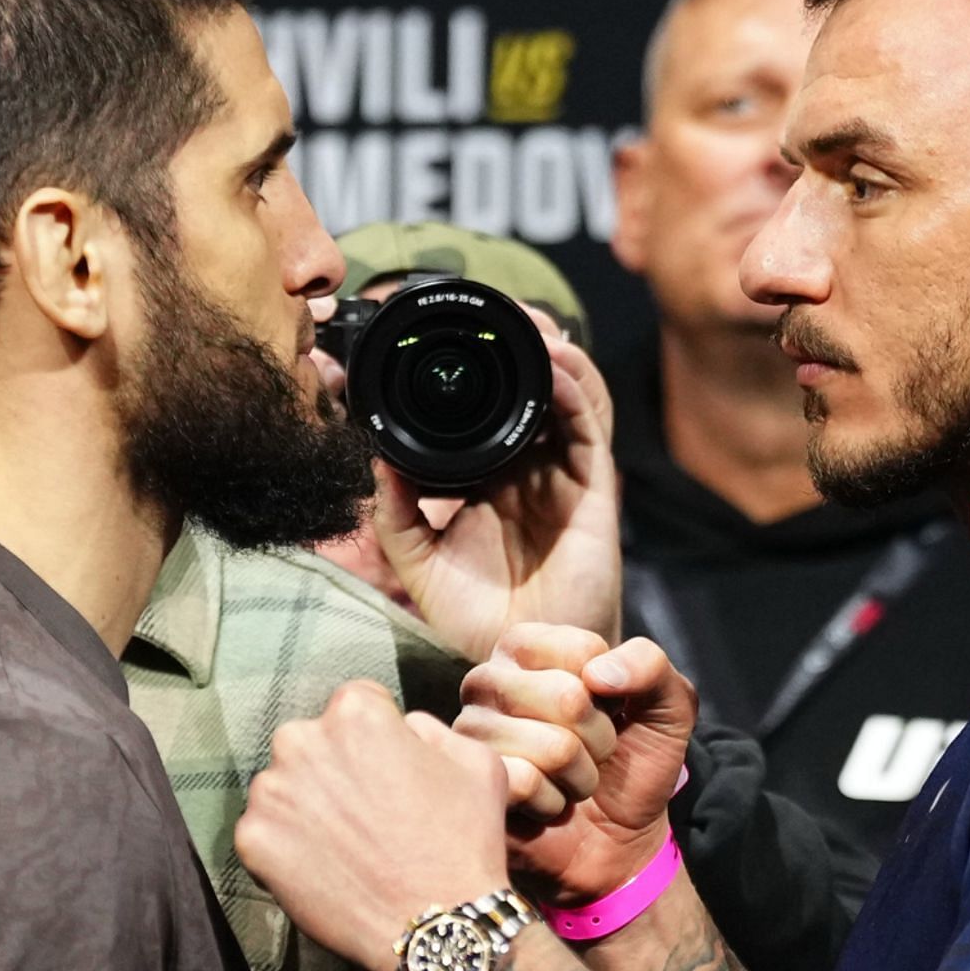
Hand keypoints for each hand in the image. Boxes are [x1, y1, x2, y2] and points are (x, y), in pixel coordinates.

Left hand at [235, 680, 512, 970]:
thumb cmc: (464, 840)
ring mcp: (271, 792)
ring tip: (346, 844)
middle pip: (312, 743)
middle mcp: (302, 740)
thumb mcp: (475, 760)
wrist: (437, 925)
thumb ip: (429, 727)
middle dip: (334, 767)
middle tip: (366, 811)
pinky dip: (287, 847)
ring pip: (284, 787)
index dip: (377, 740)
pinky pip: (265, 832)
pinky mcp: (252, 841)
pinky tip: (326, 867)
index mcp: (354, 711)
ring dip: (307, 806)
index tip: (389, 773)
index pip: (355, 706)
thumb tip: (402, 726)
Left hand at [376, 313, 621, 661]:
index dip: (475, 370)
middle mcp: (533, 467)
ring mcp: (565, 475)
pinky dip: (575, 388)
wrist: (524, 660)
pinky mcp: (594, 489)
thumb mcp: (418, 559)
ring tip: (530, 323)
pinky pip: (590, 427)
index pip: (487, 408)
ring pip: (571, 396)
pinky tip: (555, 363)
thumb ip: (395, 511)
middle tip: (493, 310)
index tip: (439, 337)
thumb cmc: (478, 618)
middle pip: (536, 388)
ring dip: (556, 354)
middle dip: (521, 344)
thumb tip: (375, 455)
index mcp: (493, 476)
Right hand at [456, 625, 696, 904]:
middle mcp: (488, 681)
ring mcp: (472, 734)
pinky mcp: (470, 783)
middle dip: (600, 738)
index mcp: (526, 647)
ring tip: (570, 779)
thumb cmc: (635, 761)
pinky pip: (525, 784)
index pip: (584, 651)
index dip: (613, 691)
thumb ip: (648, 664)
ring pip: (552, 747)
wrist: (620, 840)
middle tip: (591, 752)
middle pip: (568, 697)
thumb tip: (598, 674)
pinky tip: (546, 804)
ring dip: (580, 775)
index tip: (608, 709)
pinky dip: (554, 803)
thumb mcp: (667, 704)